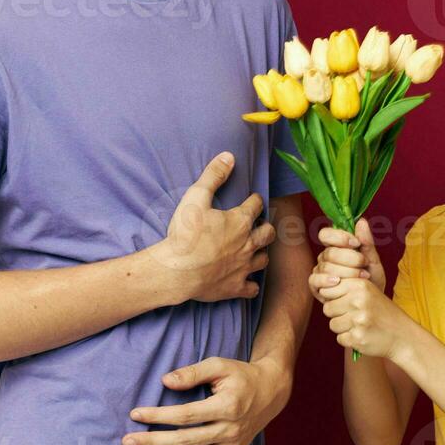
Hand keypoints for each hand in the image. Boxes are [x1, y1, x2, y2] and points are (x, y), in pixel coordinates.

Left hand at [122, 356, 290, 444]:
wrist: (270, 392)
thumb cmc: (240, 375)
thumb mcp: (218, 365)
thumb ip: (191, 373)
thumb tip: (165, 381)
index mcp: (227, 406)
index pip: (185, 415)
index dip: (158, 416)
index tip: (135, 414)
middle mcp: (230, 430)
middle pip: (184, 441)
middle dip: (152, 443)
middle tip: (127, 442)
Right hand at [151, 153, 276, 303]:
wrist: (176, 270)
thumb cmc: (185, 234)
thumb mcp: (196, 197)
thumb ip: (213, 175)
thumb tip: (229, 156)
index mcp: (240, 221)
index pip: (256, 205)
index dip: (254, 201)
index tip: (252, 200)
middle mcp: (248, 244)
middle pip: (268, 233)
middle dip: (265, 226)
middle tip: (258, 224)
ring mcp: (244, 267)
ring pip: (264, 259)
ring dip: (261, 253)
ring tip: (254, 249)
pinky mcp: (236, 287)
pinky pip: (252, 288)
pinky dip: (251, 284)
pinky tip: (247, 281)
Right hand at [308, 217, 385, 300]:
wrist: (370, 304)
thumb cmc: (372, 282)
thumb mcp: (373, 261)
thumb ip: (367, 242)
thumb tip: (361, 221)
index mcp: (337, 247)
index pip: (326, 234)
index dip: (339, 236)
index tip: (356, 243)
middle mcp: (325, 257)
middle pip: (329, 252)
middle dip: (350, 258)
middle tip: (364, 265)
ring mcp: (319, 272)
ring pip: (325, 266)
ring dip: (345, 271)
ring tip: (362, 277)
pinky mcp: (316, 287)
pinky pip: (314, 280)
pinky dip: (326, 280)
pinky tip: (338, 282)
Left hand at [320, 271, 411, 360]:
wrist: (402, 336)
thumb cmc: (381, 312)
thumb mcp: (368, 292)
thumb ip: (346, 288)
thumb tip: (320, 289)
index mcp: (360, 285)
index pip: (328, 290)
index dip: (334, 298)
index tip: (346, 303)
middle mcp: (358, 300)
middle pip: (327, 308)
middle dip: (337, 314)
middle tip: (354, 317)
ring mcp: (358, 320)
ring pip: (332, 325)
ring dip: (343, 328)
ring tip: (359, 326)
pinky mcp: (357, 338)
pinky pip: (340, 338)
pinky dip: (348, 339)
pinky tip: (363, 335)